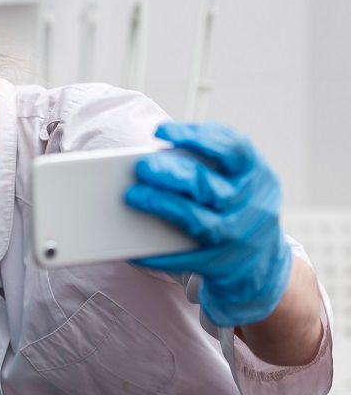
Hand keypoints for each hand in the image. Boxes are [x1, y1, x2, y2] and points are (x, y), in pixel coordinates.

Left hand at [125, 121, 291, 326]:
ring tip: (132, 196)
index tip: (160, 131)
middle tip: (141, 167)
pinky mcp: (219, 263)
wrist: (262, 262)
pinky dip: (157, 249)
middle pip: (208, 185)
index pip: (232, 148)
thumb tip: (155, 157)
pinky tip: (134, 242)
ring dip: (161, 205)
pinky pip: (184, 256)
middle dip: (171, 174)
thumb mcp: (238, 179)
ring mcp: (237, 236)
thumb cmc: (237, 205)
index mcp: (257, 174)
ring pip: (196, 219)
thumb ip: (208, 163)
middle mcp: (252, 204)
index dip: (196, 136)